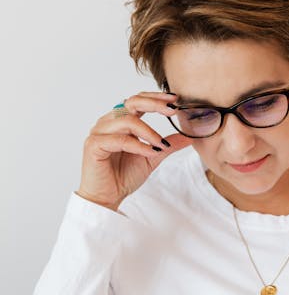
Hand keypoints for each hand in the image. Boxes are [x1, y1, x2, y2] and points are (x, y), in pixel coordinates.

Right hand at [76, 91, 190, 209]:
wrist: (107, 197)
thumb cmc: (124, 176)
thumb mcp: (152, 157)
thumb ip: (168, 144)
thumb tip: (189, 136)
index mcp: (121, 121)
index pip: (138, 100)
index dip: (156, 98)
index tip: (175, 100)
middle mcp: (108, 122)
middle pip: (132, 102)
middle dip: (154, 104)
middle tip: (172, 111)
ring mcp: (99, 132)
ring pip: (127, 121)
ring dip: (149, 131)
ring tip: (161, 145)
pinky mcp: (94, 145)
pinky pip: (119, 140)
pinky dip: (138, 145)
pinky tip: (150, 152)